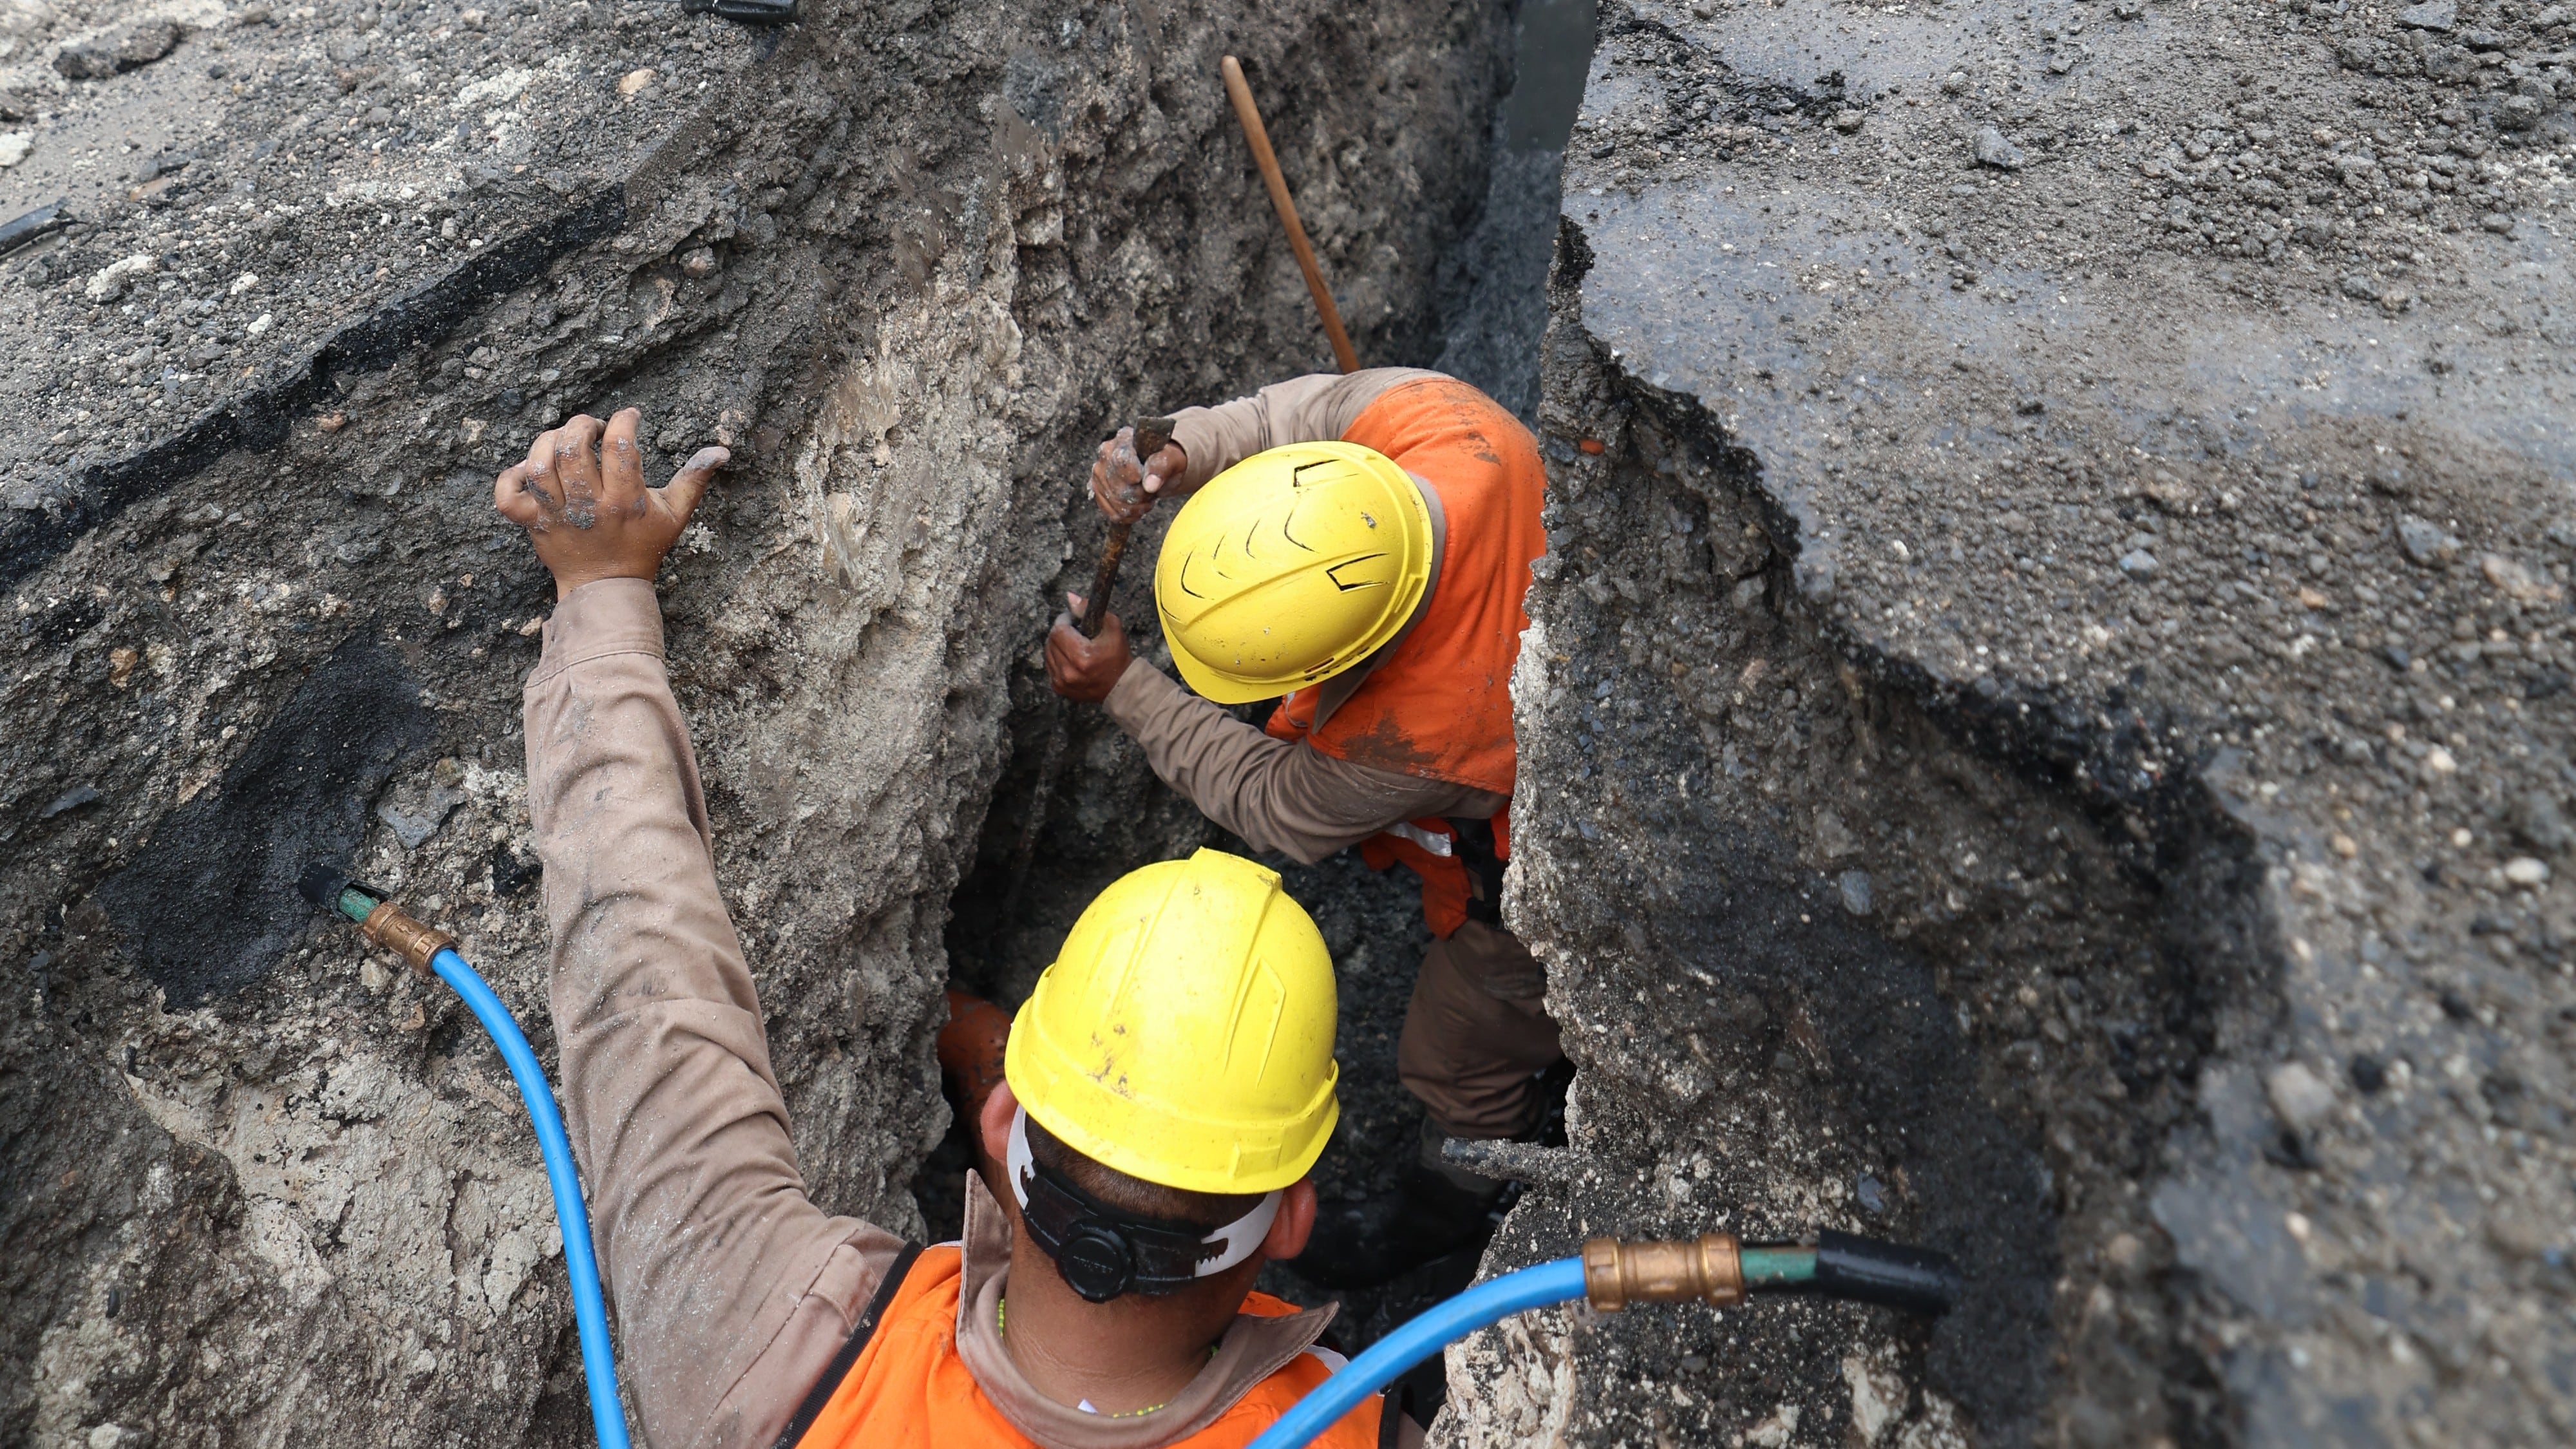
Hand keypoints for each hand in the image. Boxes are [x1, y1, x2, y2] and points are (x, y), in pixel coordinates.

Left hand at [494, 409, 725, 599]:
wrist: (607, 589)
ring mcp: (557, 516)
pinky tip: (530, 469)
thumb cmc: (643, 547)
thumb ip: (694, 479)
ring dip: (547, 441)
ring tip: (563, 439)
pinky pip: (508, 496)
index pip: (620, 447)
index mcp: (625, 501)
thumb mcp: (675, 515)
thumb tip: (721, 451)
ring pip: (538, 465)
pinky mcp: (534, 524)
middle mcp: (589, 507)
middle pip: (571, 449)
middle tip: (592, 427)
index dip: (624, 421)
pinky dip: (511, 476)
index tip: (630, 417)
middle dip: (581, 425)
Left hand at [1045, 592, 1132, 701]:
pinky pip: (1049, 665)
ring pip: (1048, 653)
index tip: (1073, 620)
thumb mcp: (1111, 627)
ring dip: (1057, 645)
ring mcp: (1062, 682)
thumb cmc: (1117, 656)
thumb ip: (1088, 610)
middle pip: (1051, 641)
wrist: (1120, 686)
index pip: (1058, 630)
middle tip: (1075, 632)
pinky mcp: (1059, 688)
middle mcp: (1069, 671)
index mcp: (1081, 656)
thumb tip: (1070, 597)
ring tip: (1074, 645)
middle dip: (1060, 632)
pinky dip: (1057, 659)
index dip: (1064, 621)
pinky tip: (1071, 658)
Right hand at [1090, 426, 1186, 522]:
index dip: (1136, 477)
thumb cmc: (1166, 460)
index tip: (1148, 480)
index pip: (1122, 462)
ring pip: (1117, 504)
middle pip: (1120, 488)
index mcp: (1123, 439)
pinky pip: (1113, 514)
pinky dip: (1130, 514)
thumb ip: (1162, 466)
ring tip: (1146, 495)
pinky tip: (1137, 504)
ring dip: (1137, 506)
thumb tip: (1150, 484)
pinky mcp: (1097, 491)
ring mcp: (1098, 473)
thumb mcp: (1173, 459)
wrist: (1159, 468)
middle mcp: (1105, 454)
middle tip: (1152, 488)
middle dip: (1142, 495)